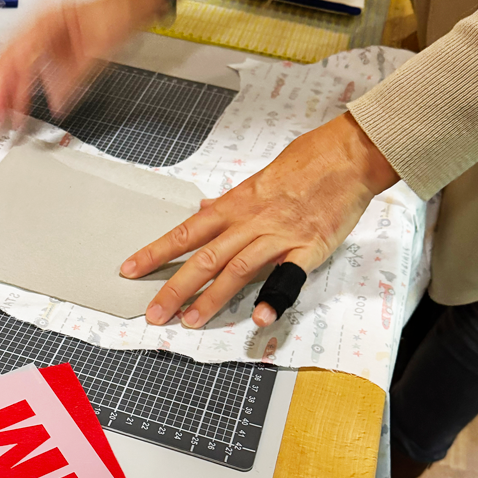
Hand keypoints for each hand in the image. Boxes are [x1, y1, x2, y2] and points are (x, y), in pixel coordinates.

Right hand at [0, 0, 163, 129]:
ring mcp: (39, 24)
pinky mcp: (46, 31)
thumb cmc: (115, 19)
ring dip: (6, 82)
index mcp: (45, 24)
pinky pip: (24, 52)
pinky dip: (19, 72)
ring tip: (6, 106)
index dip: (11, 93)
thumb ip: (70, 82)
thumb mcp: (95, 56)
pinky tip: (21, 89)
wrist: (128, 4)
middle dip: (1, 90)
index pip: (18, 63)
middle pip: (5, 58)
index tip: (10, 115)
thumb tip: (55, 105)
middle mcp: (36, 21)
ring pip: (9, 54)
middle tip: (0, 116)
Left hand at [120, 112, 398, 328]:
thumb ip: (230, 203)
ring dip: (212, 298)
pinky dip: (273, 298)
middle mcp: (250, 223)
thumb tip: (202, 212)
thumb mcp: (257, 180)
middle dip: (175, 287)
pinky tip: (259, 318)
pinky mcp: (308, 248)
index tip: (130, 269)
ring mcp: (278, 237)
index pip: (185, 233)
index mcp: (235, 207)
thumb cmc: (304, 165)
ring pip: (237, 269)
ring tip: (190, 321)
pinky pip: (287, 277)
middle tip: (153, 313)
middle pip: (204, 258)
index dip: (156, 253)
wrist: (346, 156)